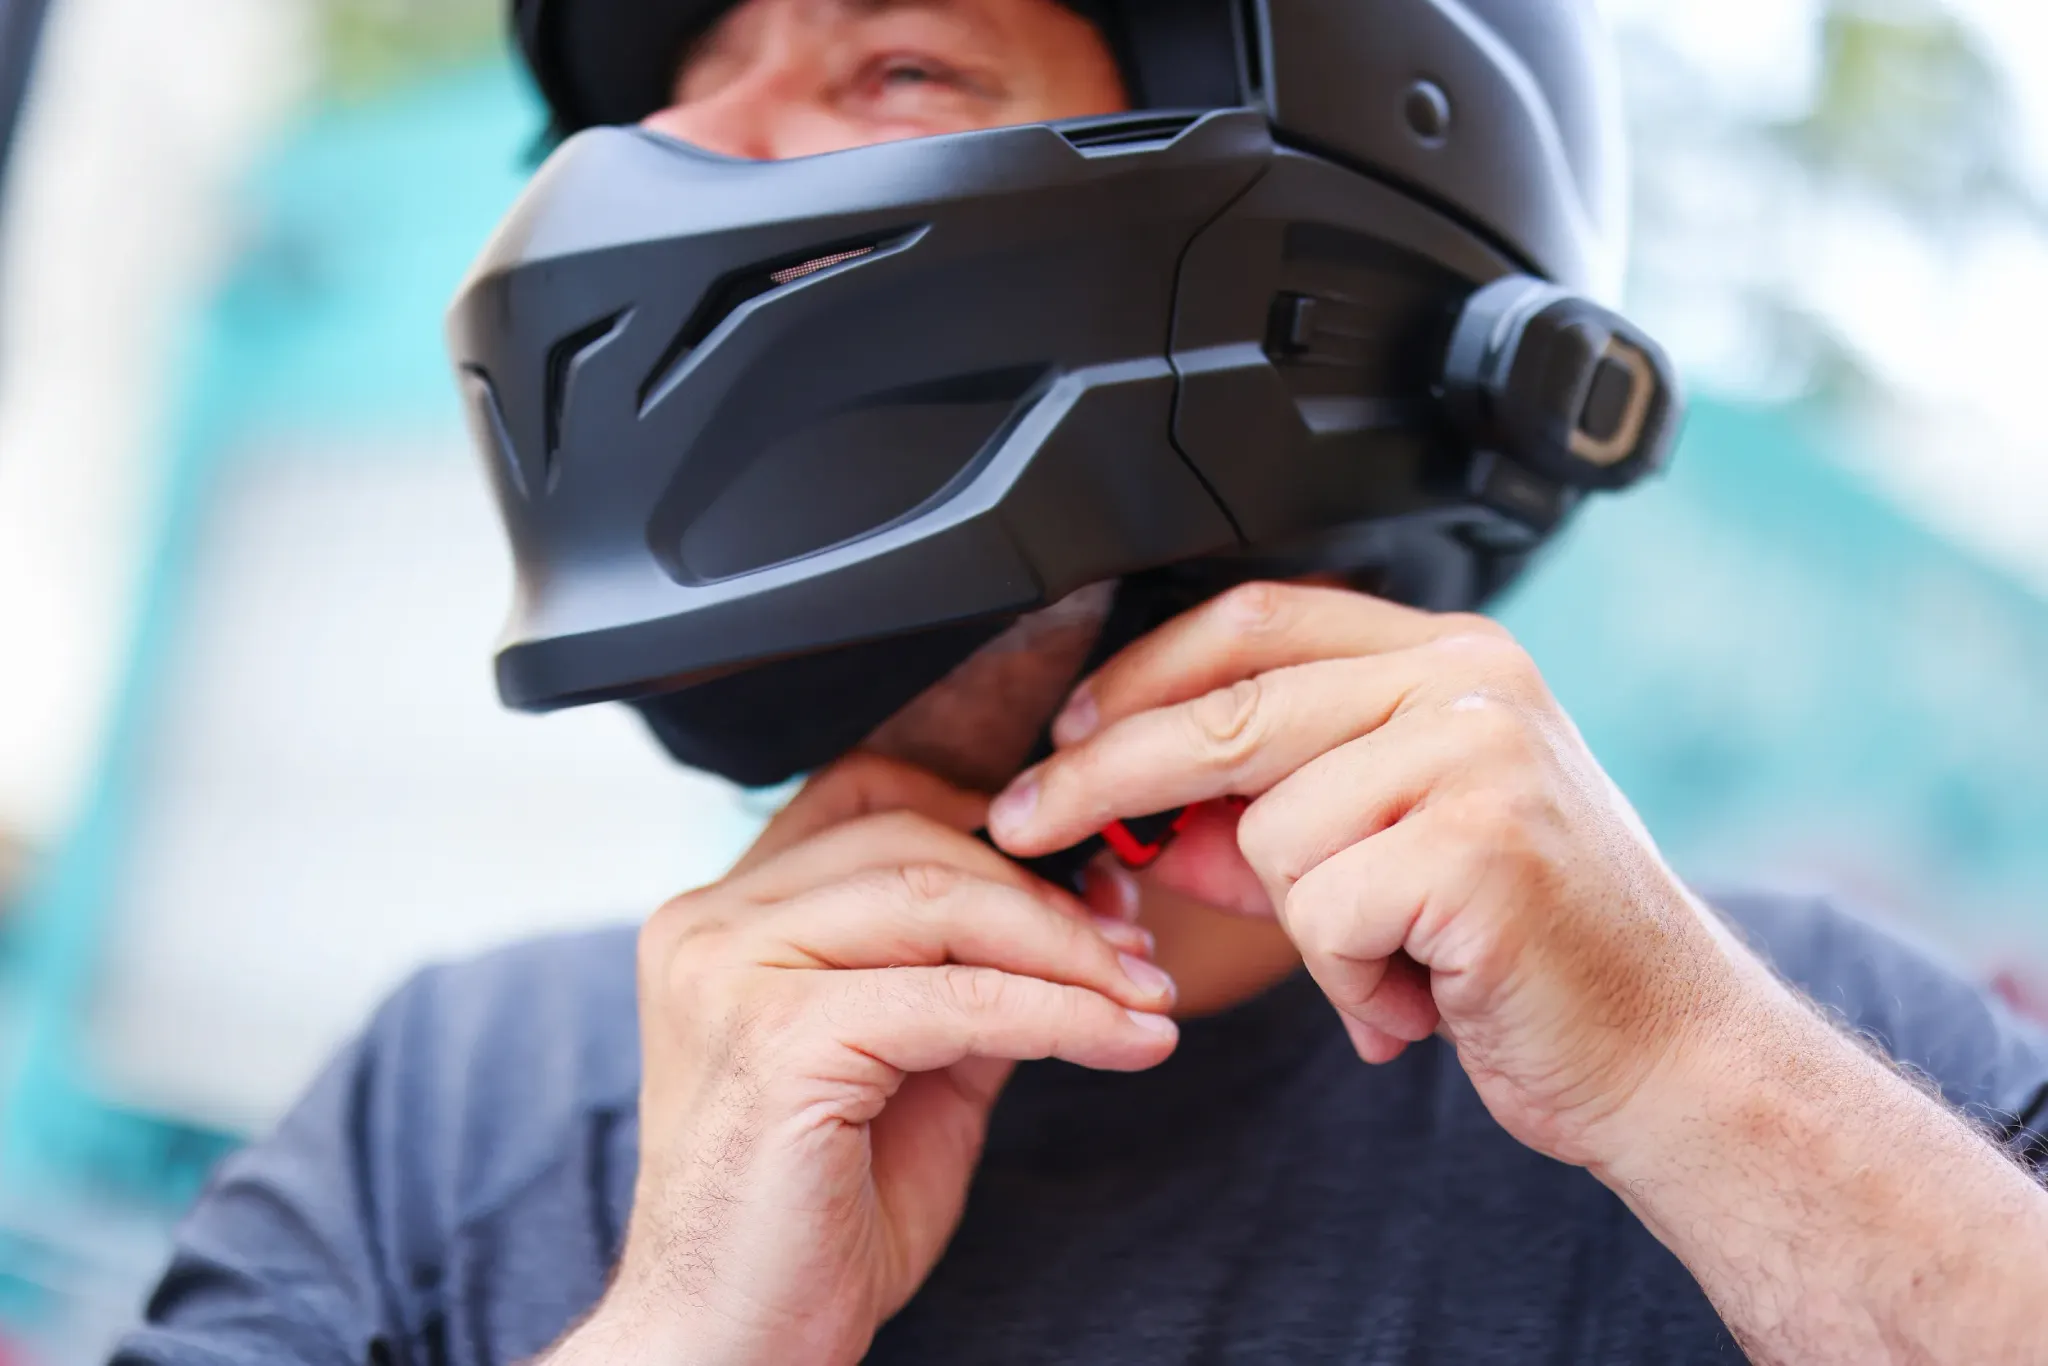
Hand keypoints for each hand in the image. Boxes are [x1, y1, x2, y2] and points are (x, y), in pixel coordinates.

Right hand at [566, 754, 1177, 1365]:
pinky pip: (957, 998)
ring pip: (938, 900)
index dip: (984, 818)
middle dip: (1045, 891)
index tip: (1085, 879)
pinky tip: (1126, 1040)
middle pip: (911, 840)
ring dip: (1067, 946)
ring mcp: (732, 974)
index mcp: (724, 916)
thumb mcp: (911, 1067)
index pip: (864, 796)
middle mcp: (710, 925)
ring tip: (1145, 994)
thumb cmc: (812, 1217)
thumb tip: (1091, 909)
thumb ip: (973, 978)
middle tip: (1138, 950)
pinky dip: (1062, 1013)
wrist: (731, 1344)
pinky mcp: (779, 1039)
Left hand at [987, 583, 1775, 1169]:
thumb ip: (1269, 817)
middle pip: (1229, 708)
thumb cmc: (1527, 956)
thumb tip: (1140, 813)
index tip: (1062, 733)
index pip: (1256, 620)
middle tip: (1021, 823)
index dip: (1140, 673)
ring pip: (1269, 831)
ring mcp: (1481, 756)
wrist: (1669, 1059)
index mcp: (1451, 658)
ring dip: (1305, 929)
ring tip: (1395, 964)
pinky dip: (1347, 982)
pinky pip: (1320, 914)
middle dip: (1101, 775)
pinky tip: (1421, 1000)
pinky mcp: (1479, 848)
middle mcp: (1471, 683)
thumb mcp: (1386, 858)